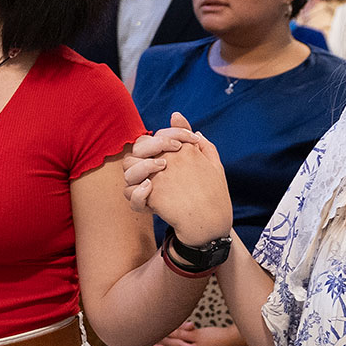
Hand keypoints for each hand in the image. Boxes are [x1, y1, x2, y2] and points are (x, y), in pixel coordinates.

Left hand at [125, 112, 233, 242]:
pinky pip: (131, 191)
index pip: (160, 135)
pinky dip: (135, 194)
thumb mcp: (215, 164)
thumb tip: (183, 122)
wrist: (211, 223)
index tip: (168, 158)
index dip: (159, 144)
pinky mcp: (153, 194)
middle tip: (154, 168)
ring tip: (150, 182)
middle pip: (140, 145)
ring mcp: (159, 176)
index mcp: (185, 149)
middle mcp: (170, 159)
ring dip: (135, 172)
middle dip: (142, 154)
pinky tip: (149, 195)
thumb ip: (202, 144)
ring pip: (130, 166)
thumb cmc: (215, 195)